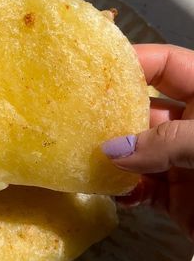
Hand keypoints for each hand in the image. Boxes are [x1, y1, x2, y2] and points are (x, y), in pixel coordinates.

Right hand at [102, 43, 193, 238]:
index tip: (94, 66)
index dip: (134, 60)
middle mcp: (193, 126)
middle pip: (144, 110)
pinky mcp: (179, 199)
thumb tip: (112, 151)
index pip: (167, 65)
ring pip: (137, 153)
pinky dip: (128, 191)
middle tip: (78, 118)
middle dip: (114, 115)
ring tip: (87, 157)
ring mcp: (184, 163)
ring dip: (115, 157)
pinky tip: (117, 191)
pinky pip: (143, 190)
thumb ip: (166, 142)